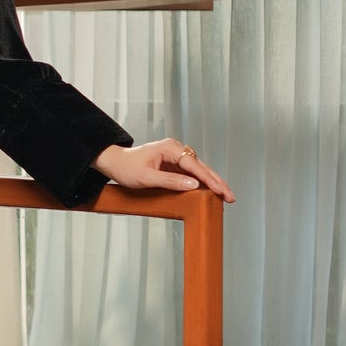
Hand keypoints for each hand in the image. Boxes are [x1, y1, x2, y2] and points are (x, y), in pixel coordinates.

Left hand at [92, 140, 234, 203]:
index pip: (196, 166)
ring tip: (225, 197)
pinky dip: (202, 183)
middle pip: (202, 167)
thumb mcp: (147, 178)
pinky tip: (211, 192)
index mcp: (171, 148)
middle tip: (231, 197)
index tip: (222, 191)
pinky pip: (191, 173)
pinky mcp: (173, 164)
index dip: (210, 180)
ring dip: (212, 183)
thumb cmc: (127, 169)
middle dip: (217, 182)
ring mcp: (175, 156)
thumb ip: (170, 181)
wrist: (114, 163)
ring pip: (199, 170)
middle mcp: (176, 149)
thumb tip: (194, 184)